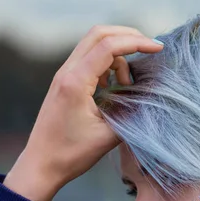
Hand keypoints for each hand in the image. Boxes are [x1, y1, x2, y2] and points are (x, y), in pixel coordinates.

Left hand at [4, 26, 163, 200]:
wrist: (40, 166)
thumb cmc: (70, 155)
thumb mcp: (108, 136)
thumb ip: (132, 113)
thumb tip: (151, 97)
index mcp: (75, 82)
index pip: (109, 46)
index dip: (137, 42)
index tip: (158, 48)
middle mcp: (66, 73)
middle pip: (99, 34)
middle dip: (127, 36)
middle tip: (149, 49)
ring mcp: (62, 76)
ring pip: (93, 45)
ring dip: (117, 55)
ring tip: (127, 84)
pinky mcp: (63, 83)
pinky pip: (87, 60)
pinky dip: (105, 64)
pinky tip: (112, 86)